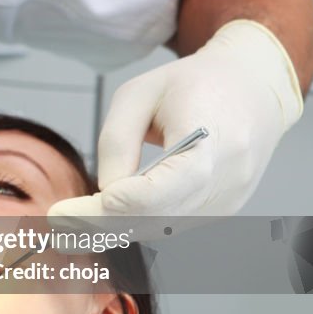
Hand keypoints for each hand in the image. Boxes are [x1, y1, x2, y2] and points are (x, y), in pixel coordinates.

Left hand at [49, 20, 303, 238]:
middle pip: (155, 220)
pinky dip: (139, 222)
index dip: (107, 209)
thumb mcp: (140, 95)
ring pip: (162, 229)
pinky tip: (110, 214)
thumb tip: (104, 192)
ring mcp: (229, 201)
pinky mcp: (223, 209)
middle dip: (102, 224)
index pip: (155, 195)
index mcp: (212, 144)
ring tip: (76, 220)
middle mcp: (226, 182)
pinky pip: (173, 225)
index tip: (65, 211)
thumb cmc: (195, 83)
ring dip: (118, 227)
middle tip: (59, 222)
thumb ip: (117, 143)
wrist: (253, 87)